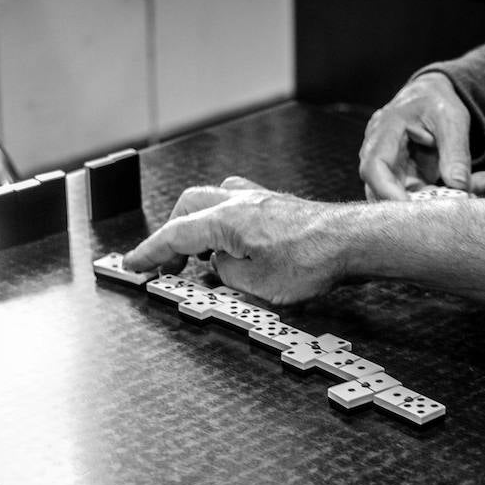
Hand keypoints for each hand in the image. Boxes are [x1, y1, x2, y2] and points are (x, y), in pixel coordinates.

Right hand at [122, 176, 346, 305]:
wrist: (353, 241)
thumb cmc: (314, 260)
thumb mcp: (257, 285)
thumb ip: (228, 274)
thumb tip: (220, 266)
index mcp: (225, 219)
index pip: (174, 235)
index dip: (149, 253)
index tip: (132, 264)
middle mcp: (239, 201)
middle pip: (188, 207)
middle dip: (172, 235)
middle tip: (167, 265)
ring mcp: (260, 199)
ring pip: (213, 201)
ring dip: (198, 226)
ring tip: (201, 258)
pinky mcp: (277, 205)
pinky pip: (236, 206)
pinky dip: (223, 224)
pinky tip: (234, 246)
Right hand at [359, 73, 484, 199]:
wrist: (430, 96)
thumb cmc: (436, 101)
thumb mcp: (451, 119)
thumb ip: (456, 152)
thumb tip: (460, 187)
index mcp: (385, 130)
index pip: (374, 168)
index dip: (388, 192)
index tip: (413, 209)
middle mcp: (379, 153)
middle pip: (383, 192)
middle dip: (417, 206)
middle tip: (451, 209)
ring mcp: (390, 169)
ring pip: (404, 199)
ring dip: (435, 203)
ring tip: (472, 191)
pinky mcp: (403, 180)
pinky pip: (420, 196)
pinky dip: (444, 197)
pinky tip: (474, 186)